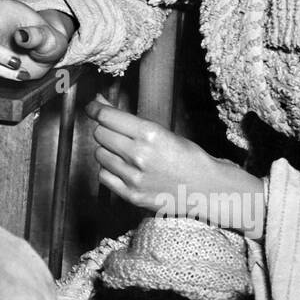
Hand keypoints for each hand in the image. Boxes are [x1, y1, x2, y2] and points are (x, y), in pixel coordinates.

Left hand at [85, 95, 264, 236]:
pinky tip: (122, 167)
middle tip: (114, 130)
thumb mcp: (164, 131)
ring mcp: (134, 177)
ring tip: (123, 151)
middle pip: (100, 134)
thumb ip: (130, 120)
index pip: (106, 116)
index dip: (95, 109)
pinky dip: (108, 170)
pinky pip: (104, 176)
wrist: (207, 189)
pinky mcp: (131, 195)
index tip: (92, 107)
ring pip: (99, 155)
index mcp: (149, 134)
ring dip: (106, 150)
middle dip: (104, 129)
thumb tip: (100, 104)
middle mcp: (139, 155)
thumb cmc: (188, 157)